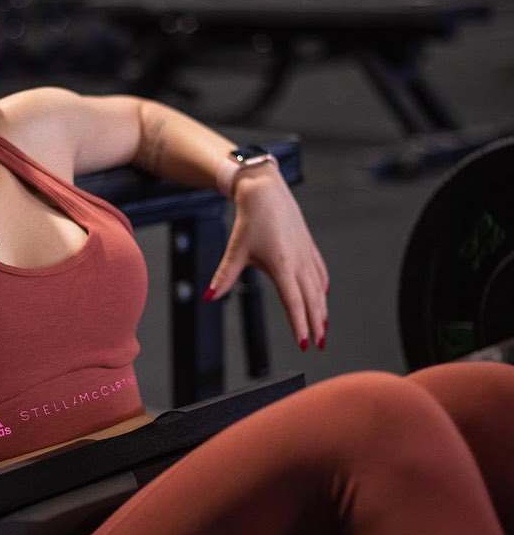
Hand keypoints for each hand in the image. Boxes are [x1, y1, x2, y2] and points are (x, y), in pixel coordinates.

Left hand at [205, 166, 328, 349]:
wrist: (265, 190)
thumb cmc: (251, 218)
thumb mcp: (236, 250)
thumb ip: (224, 276)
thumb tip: (210, 296)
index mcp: (283, 265)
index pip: (294, 303)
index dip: (300, 325)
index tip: (304, 343)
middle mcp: (299, 261)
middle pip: (312, 300)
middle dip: (316, 324)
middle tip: (319, 344)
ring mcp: (307, 253)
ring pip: (319, 288)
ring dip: (322, 309)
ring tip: (323, 327)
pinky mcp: (308, 245)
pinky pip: (320, 272)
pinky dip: (322, 287)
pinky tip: (323, 295)